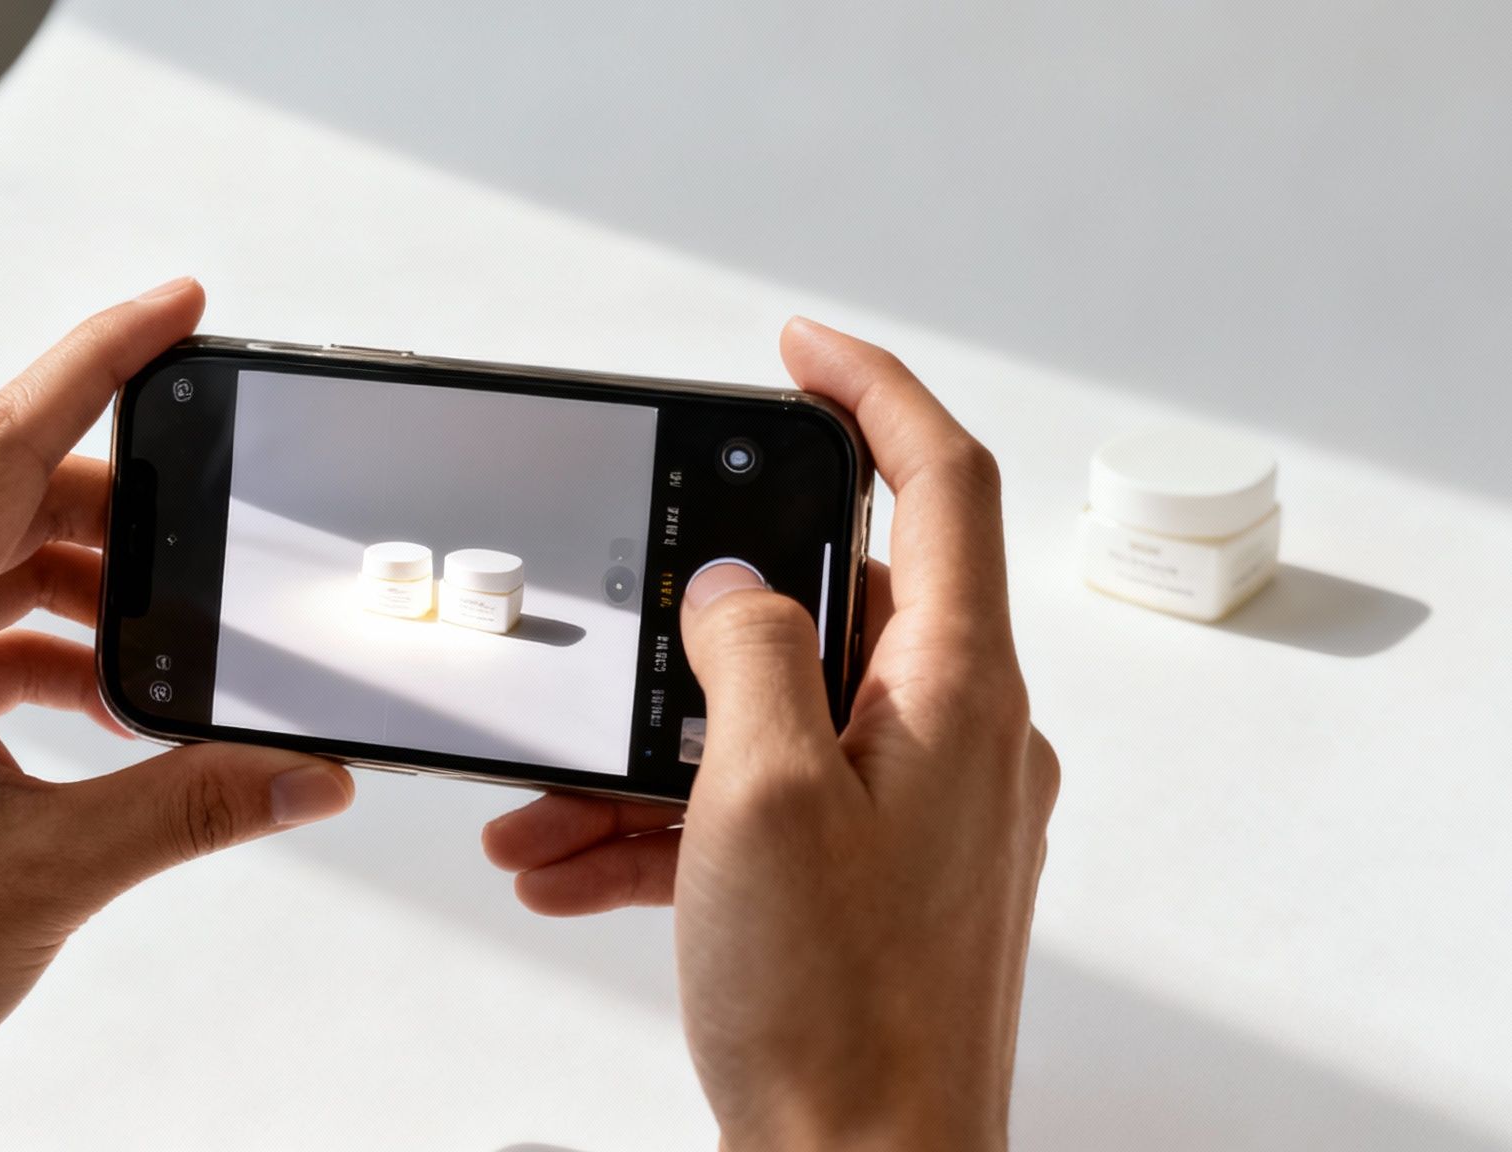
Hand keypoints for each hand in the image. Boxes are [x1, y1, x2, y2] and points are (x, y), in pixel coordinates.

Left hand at [0, 279, 354, 1149]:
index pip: (6, 442)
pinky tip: (114, 704)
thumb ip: (196, 806)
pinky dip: (53, 645)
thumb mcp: (50, 873)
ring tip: (174, 646)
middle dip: (126, 507)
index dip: (100, 358)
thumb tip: (306, 772)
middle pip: (10, 495)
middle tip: (217, 531)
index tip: (178, 309)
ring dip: (91, 589)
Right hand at [482, 318, 1058, 1149]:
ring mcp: (920, 811)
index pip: (942, 480)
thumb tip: (734, 586)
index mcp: (960, 693)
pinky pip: (766, 806)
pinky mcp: (875, 875)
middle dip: (694, 626)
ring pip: (775, 718)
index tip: (796, 348)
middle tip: (613, 639)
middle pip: (832, 607)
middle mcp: (958, 740)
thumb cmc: (840, 1019)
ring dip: (654, 748)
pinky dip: (672, 821)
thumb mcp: (761, 801)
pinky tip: (572, 864)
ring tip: (552, 804)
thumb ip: (747, 656)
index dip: (870, 390)